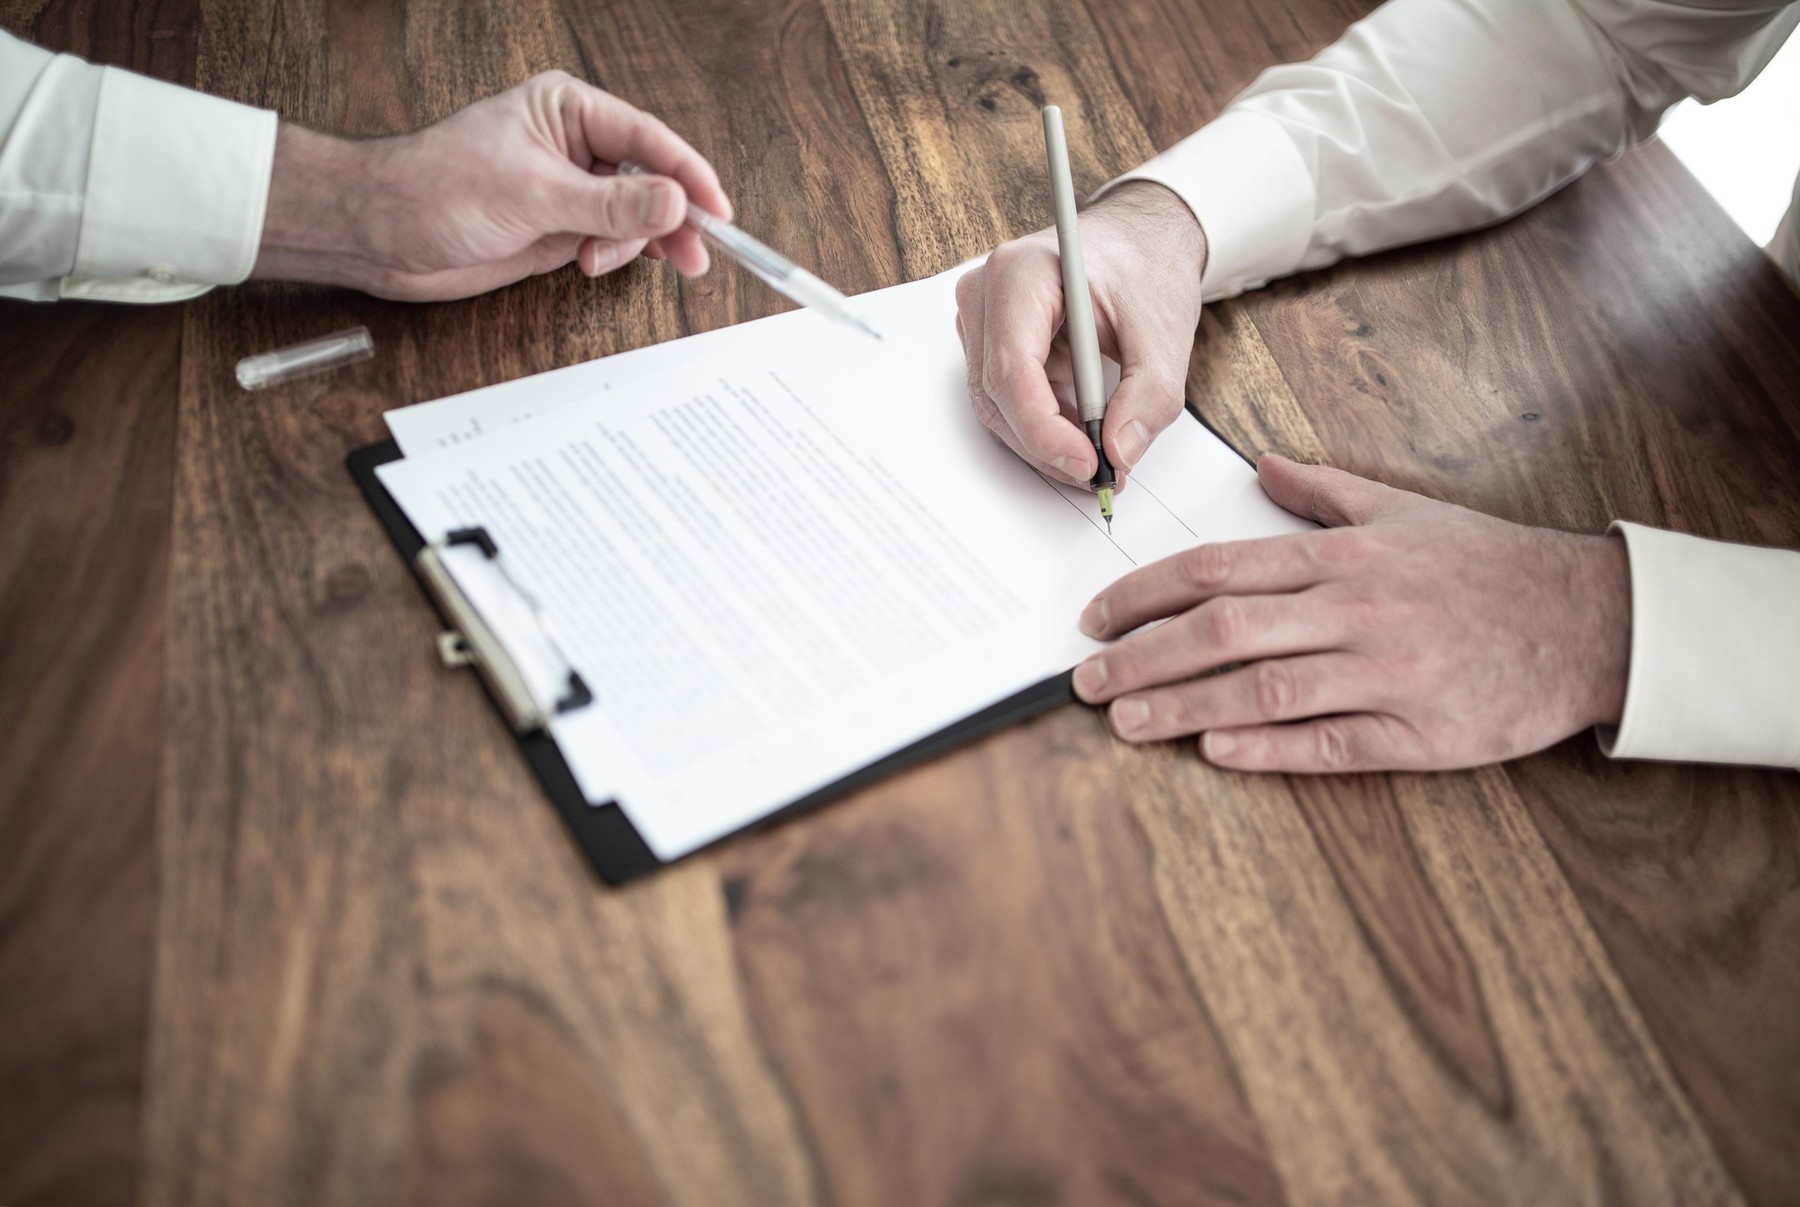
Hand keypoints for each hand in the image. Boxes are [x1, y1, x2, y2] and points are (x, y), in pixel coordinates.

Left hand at [252, 71, 731, 300]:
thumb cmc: (434, 189)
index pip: (648, 138)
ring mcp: (568, 188)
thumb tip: (672, 202)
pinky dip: (614, 256)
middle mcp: (573, 144)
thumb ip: (609, 203)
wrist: (381, 234)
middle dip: (668, 217)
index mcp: (566, 108)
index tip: (717, 211)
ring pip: (634, 215)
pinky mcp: (559, 227)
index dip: (688, 175)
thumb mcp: (533, 194)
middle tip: (692, 254)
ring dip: (633, 243)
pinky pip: (610, 240)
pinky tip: (594, 264)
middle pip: (650, 178)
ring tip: (603, 261)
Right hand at [954, 181, 1206, 487]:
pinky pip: (1008, 401)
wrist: (1140, 242)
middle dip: (1049, 445)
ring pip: (999, 407)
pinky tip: (1084, 437)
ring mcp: (983, 321)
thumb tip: (1119, 453)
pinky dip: (1046, 427)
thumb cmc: (1145, 267)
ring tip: (1102, 457)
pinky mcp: (993, 344)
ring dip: (1048, 442)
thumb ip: (1148, 397)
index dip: (1045, 429)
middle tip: (1103, 473)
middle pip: (999, 397)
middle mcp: (986, 296)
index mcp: (1020, 275)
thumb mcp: (1164, 333)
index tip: (1088, 462)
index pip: (1012, 371)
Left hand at [1071, 455, 1632, 771]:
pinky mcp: (1417, 733)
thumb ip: (1324, 491)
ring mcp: (1384, 674)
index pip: (1218, 569)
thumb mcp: (1404, 508)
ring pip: (1261, 690)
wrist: (1590, 621)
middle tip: (1085, 680)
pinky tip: (1214, 754)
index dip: (1145, 593)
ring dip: (1183, 707)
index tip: (1096, 617)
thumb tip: (1260, 465)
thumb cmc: (1488, 566)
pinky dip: (1266, 750)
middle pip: (1222, 632)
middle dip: (1142, 656)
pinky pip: (1328, 744)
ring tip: (1124, 722)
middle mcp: (1353, 610)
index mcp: (1341, 555)